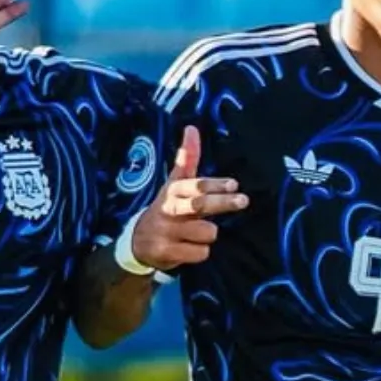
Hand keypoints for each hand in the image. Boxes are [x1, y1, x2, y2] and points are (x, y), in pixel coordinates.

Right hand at [130, 126, 246, 271]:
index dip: (215, 185)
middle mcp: (168, 209)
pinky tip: (191, 248)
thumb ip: (186, 159)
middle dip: (222, 202)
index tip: (234, 184)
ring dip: (209, 234)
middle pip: (199, 205)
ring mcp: (167, 232)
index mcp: (172, 191)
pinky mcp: (166, 252)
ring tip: (200, 232)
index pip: (195, 185)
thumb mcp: (174, 184)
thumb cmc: (167, 208)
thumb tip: (192, 127)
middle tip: (243, 201)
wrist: (138, 241)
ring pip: (205, 232)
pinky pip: (199, 253)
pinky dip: (200, 252)